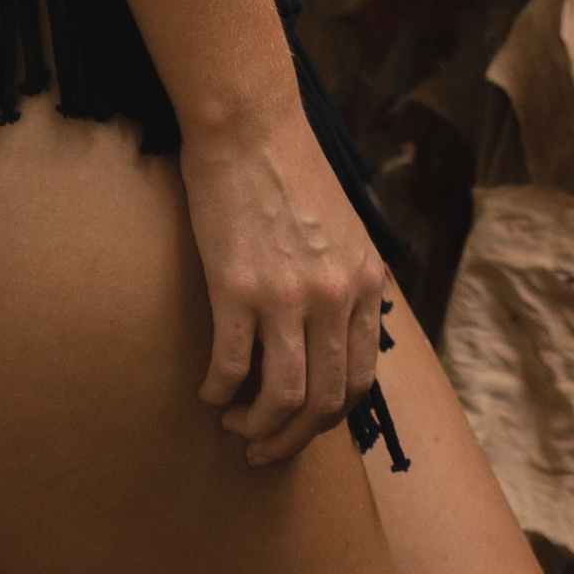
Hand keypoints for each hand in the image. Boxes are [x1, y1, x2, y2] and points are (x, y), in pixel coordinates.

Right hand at [178, 100, 388, 466]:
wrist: (250, 125)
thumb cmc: (290, 169)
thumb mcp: (346, 229)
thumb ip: (348, 282)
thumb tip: (337, 334)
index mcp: (366, 284)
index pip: (360, 382)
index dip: (329, 420)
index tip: (302, 428)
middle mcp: (336, 298)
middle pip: (325, 403)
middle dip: (292, 440)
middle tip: (264, 449)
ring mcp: (289, 296)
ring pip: (284, 399)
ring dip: (257, 427)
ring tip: (234, 424)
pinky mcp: (239, 288)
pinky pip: (233, 366)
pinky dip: (219, 391)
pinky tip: (207, 391)